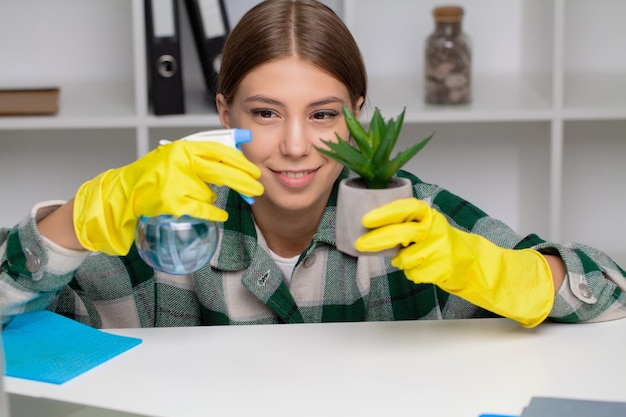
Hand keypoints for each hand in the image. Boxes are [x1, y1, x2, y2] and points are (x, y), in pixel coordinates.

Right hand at [73, 140, 262, 255]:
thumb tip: (244, 140)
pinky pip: (204, 209)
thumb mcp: (182, 155)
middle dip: (244, 182)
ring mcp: (175, 183)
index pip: (220, 150)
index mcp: (184, 147)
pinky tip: (220, 215)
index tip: (255, 170)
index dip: (240, 161)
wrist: (127, 191)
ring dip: (211, 199)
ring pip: (210, 194)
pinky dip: (214, 214)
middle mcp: (180, 162)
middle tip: (257, 189)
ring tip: (194, 197)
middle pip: (222, 172)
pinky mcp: (172, 202)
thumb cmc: (158, 173)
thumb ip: (210, 151)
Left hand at [354, 198, 553, 326]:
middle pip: (401, 233)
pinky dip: (413, 273)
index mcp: (428, 214)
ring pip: (405, 259)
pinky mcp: (442, 268)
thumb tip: (370, 231)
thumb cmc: (439, 241)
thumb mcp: (424, 224)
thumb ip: (403, 224)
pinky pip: (413, 274)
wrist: (470, 261)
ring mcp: (439, 249)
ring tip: (413, 258)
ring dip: (403, 262)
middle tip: (360, 245)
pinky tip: (425, 268)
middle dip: (377, 240)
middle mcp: (434, 228)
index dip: (384, 214)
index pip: (404, 209)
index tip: (366, 220)